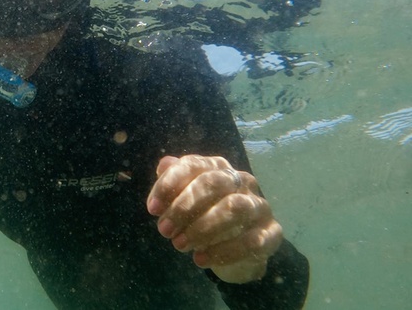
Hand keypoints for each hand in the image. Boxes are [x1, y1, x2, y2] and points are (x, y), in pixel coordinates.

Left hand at [146, 155, 282, 283]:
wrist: (238, 249)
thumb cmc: (205, 216)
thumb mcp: (185, 200)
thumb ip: (173, 182)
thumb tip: (163, 166)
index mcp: (218, 168)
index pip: (193, 165)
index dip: (170, 184)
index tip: (152, 209)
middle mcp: (242, 181)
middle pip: (214, 183)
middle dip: (184, 207)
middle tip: (163, 230)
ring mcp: (260, 206)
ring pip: (234, 208)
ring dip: (203, 228)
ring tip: (179, 245)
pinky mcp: (272, 232)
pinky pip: (251, 241)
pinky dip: (223, 251)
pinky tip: (201, 260)